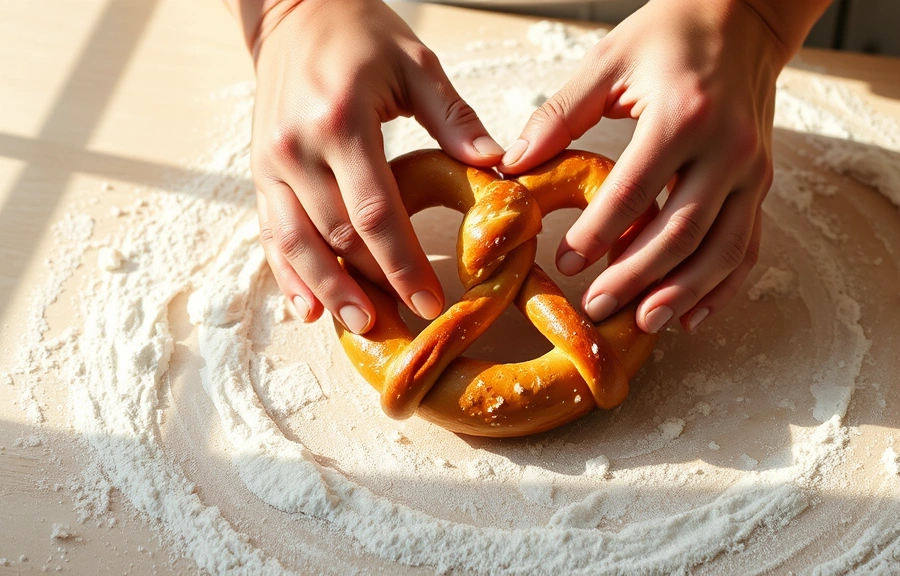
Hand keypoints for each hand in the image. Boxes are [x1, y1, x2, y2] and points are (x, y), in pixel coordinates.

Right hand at [245, 0, 504, 330]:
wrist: (295, 10)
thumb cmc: (362, 35)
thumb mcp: (416, 64)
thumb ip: (454, 117)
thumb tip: (496, 164)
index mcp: (341, 122)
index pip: (375, 212)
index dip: (403, 264)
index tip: (430, 301)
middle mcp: (296, 149)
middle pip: (336, 236)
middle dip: (372, 287)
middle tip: (403, 326)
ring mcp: (270, 164)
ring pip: (296, 244)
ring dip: (328, 291)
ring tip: (362, 325)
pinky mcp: (259, 172)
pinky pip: (270, 233)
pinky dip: (288, 274)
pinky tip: (308, 309)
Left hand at [500, 0, 827, 333]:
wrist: (743, 18)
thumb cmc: (669, 35)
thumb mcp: (609, 60)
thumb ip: (561, 113)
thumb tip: (514, 161)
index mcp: (683, 116)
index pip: (635, 190)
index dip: (599, 233)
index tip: (566, 264)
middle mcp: (727, 148)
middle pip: (681, 232)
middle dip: (636, 277)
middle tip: (597, 307)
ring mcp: (752, 170)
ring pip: (722, 249)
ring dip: (683, 293)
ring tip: (644, 323)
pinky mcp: (761, 184)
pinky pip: (747, 246)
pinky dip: (722, 286)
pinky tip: (692, 314)